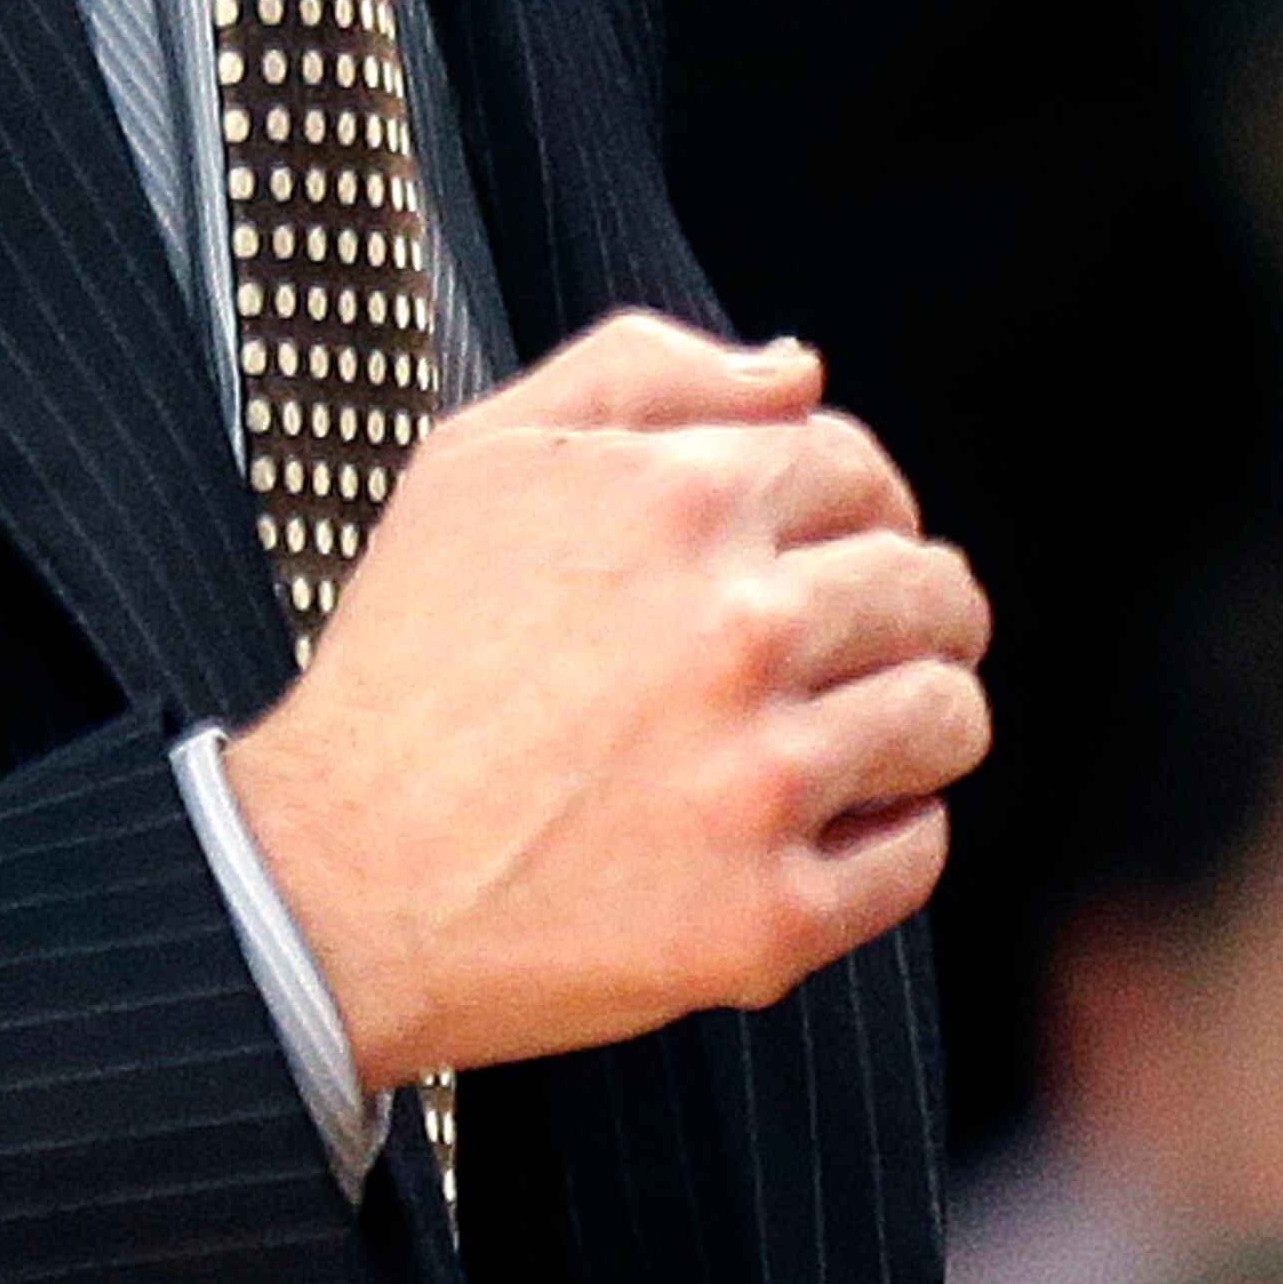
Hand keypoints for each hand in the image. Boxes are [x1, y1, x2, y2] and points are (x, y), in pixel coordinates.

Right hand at [221, 313, 988, 1085]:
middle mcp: (738, 630)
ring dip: (915, 717)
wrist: (336, 876)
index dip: (859, 505)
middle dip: (913, 608)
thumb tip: (796, 372)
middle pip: (929, 589)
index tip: (833, 546)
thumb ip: (640, 368)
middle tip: (858, 645)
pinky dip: (887, 836)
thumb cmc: (404, 665)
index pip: (861, 471)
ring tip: (845, 735)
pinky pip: (913, 854)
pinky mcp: (770, 915)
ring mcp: (761, 779)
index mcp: (678, 501)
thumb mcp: (478, 458)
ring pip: (946, 717)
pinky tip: (814, 825)